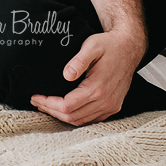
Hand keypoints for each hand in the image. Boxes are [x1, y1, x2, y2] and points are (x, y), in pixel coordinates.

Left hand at [30, 29, 144, 125]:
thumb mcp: (92, 45)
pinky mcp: (113, 106)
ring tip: (46, 106)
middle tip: (36, 101)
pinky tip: (64, 110)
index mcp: (98, 88)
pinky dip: (75, 117)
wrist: (129, 48)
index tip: (35, 96)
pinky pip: (91, 119)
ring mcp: (111, 106)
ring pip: (81, 121)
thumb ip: (79, 60)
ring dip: (61, 116)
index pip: (67, 106)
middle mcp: (106, 101)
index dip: (49, 103)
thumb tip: (67, 74)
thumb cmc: (109, 45)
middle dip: (51, 111)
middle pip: (72, 117)